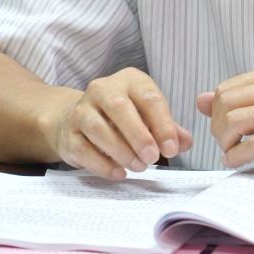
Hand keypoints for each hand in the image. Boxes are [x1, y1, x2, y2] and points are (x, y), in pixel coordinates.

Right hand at [54, 68, 192, 178]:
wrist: (76, 119)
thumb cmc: (122, 117)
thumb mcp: (148, 116)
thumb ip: (168, 129)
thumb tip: (185, 142)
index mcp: (129, 81)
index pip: (148, 97)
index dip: (162, 124)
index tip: (171, 148)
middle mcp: (102, 89)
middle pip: (119, 107)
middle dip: (138, 135)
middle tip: (153, 158)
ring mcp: (81, 110)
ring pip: (97, 127)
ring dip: (121, 150)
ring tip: (138, 166)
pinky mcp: (68, 133)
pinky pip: (83, 148)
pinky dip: (102, 164)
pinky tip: (118, 173)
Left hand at [197, 64, 253, 188]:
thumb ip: (240, 101)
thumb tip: (200, 99)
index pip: (226, 88)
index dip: (217, 113)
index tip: (226, 129)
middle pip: (227, 103)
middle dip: (218, 127)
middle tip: (226, 143)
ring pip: (236, 122)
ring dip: (225, 143)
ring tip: (232, 152)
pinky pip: (252, 146)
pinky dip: (236, 157)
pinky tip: (237, 161)